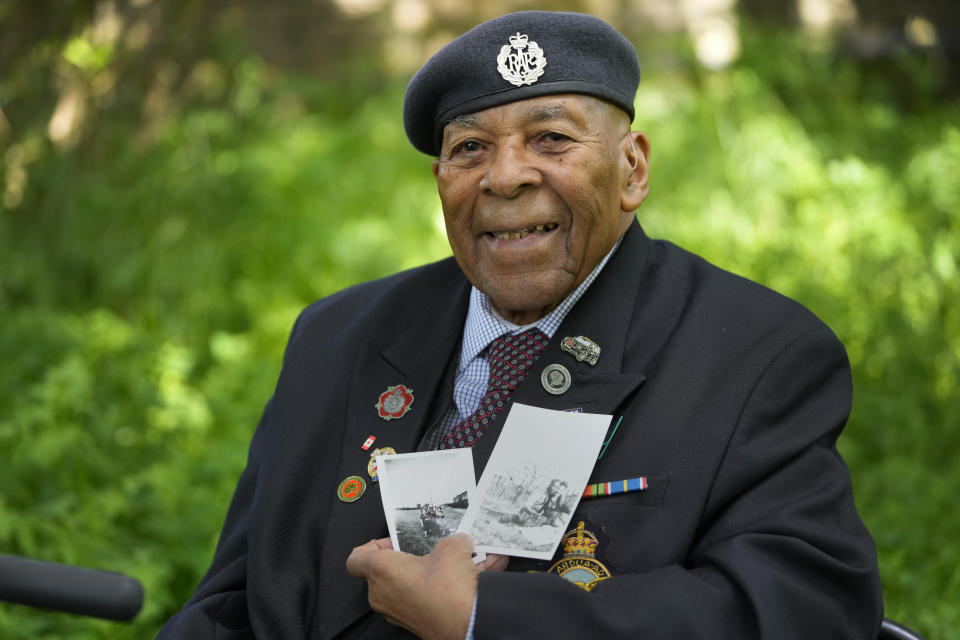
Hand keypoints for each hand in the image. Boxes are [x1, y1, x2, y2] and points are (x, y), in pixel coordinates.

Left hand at [346, 534, 507, 639]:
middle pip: (379, 573)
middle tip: (423, 554)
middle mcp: (380, 594)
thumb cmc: (449, 586)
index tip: (394, 544)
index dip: (372, 547)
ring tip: (440, 570)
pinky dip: (422, 595)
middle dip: (401, 561)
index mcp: (380, 570)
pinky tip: (446, 588)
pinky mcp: (408, 625)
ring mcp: (393, 613)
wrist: (467, 624)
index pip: (356, 559)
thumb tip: (460, 541)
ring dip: (413, 578)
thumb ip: (451, 540)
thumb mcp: (452, 548)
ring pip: (395, 589)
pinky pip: (409, 603)